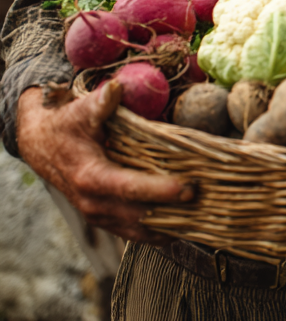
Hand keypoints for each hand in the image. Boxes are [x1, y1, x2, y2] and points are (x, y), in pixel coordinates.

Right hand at [17, 83, 189, 242]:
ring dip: (171, 227)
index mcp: (90, 178)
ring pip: (140, 231)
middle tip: (209, 201)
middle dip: (175, 212)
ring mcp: (99, 215)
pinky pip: (135, 232)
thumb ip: (101, 103)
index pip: (129, 189)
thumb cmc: (66, 125)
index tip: (188, 189)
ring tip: (205, 219)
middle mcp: (94, 203)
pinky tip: (186, 225)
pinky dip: (159, 231)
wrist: (41, 145)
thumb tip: (116, 88)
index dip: (159, 191)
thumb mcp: (80, 111)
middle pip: (140, 216)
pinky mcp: (105, 218)